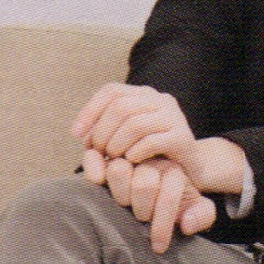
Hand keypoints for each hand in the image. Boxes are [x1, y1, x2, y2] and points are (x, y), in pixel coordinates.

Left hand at [73, 84, 246, 193]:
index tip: (77, 135)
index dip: (90, 111)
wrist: (186, 172)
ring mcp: (175, 117)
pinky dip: (134, 154)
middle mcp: (163, 100)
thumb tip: (80, 131)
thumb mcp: (121, 138)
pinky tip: (132, 161)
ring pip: (135, 124)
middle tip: (98, 152)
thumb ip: (101, 131)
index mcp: (146, 95)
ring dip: (116, 145)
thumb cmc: (148, 156)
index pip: (113, 91)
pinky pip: (150, 142)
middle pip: (121, 107)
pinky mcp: (183, 138)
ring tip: (114, 158)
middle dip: (102, 132)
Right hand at [85, 152, 216, 252]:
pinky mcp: (102, 157)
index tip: (159, 247)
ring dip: (121, 195)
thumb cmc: (173, 204)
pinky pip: (93, 158)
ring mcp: (124, 157)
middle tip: (142, 219)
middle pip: (144, 185)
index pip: (169, 195)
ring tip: (124, 205)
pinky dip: (93, 169)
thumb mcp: (195, 210)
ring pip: (119, 170)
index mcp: (173, 171)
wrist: (153, 190)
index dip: (163, 225)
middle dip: (142, 211)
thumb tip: (186, 224)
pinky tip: (97, 182)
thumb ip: (202, 216)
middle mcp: (150, 161)